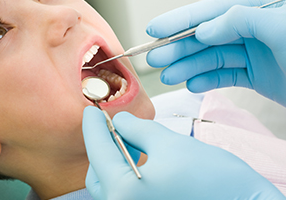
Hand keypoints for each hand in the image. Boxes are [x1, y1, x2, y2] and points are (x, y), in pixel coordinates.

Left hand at [83, 106, 284, 199]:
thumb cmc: (212, 178)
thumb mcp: (169, 143)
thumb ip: (137, 129)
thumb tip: (120, 121)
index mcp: (123, 191)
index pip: (97, 151)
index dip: (92, 127)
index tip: (90, 111)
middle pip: (98, 171)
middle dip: (102, 144)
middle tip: (111, 123)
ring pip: (109, 183)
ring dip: (113, 158)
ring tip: (129, 138)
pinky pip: (124, 191)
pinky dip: (125, 171)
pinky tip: (138, 156)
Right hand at [146, 0, 285, 106]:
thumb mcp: (280, 27)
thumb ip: (241, 19)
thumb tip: (204, 29)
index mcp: (258, 10)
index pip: (211, 11)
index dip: (180, 20)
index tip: (155, 30)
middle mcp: (252, 30)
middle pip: (206, 37)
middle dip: (178, 48)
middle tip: (155, 59)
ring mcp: (254, 54)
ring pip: (211, 59)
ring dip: (187, 68)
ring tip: (168, 77)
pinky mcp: (256, 76)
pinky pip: (225, 77)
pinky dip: (207, 81)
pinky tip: (192, 85)